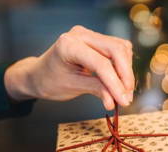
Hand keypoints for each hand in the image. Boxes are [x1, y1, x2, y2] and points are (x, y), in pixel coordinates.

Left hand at [4, 25, 133, 109]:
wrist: (40, 74)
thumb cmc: (51, 81)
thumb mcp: (72, 88)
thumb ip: (97, 90)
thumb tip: (115, 101)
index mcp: (69, 45)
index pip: (101, 63)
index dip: (115, 84)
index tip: (124, 101)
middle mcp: (81, 35)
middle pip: (116, 51)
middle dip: (126, 75)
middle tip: (127, 97)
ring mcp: (91, 35)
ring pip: (122, 49)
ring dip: (126, 71)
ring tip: (123, 92)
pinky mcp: (99, 40)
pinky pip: (120, 50)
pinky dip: (124, 66)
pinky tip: (120, 81)